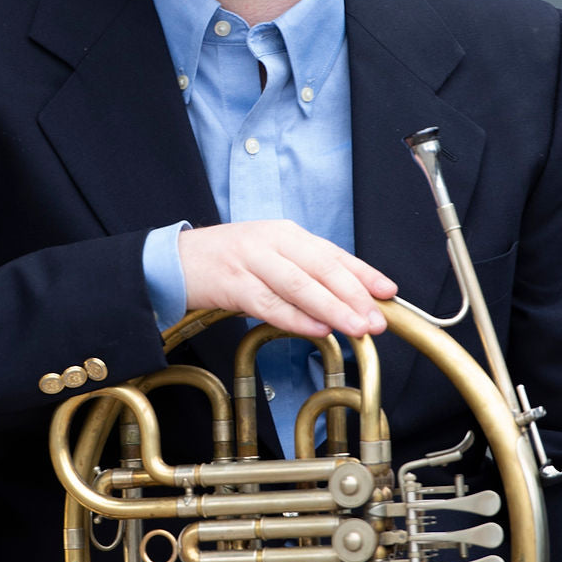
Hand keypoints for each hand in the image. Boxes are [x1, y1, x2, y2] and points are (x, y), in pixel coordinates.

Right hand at [178, 220, 396, 340]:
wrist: (172, 261)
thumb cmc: (226, 262)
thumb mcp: (269, 256)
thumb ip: (303, 272)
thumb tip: (345, 298)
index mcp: (285, 233)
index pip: (332, 253)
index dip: (363, 273)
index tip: (388, 292)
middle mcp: (271, 241)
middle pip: (321, 268)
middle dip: (354, 296)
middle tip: (377, 319)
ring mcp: (251, 261)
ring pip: (300, 286)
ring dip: (333, 309)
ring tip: (357, 328)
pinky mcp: (232, 284)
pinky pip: (270, 304)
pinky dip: (296, 318)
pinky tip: (317, 329)